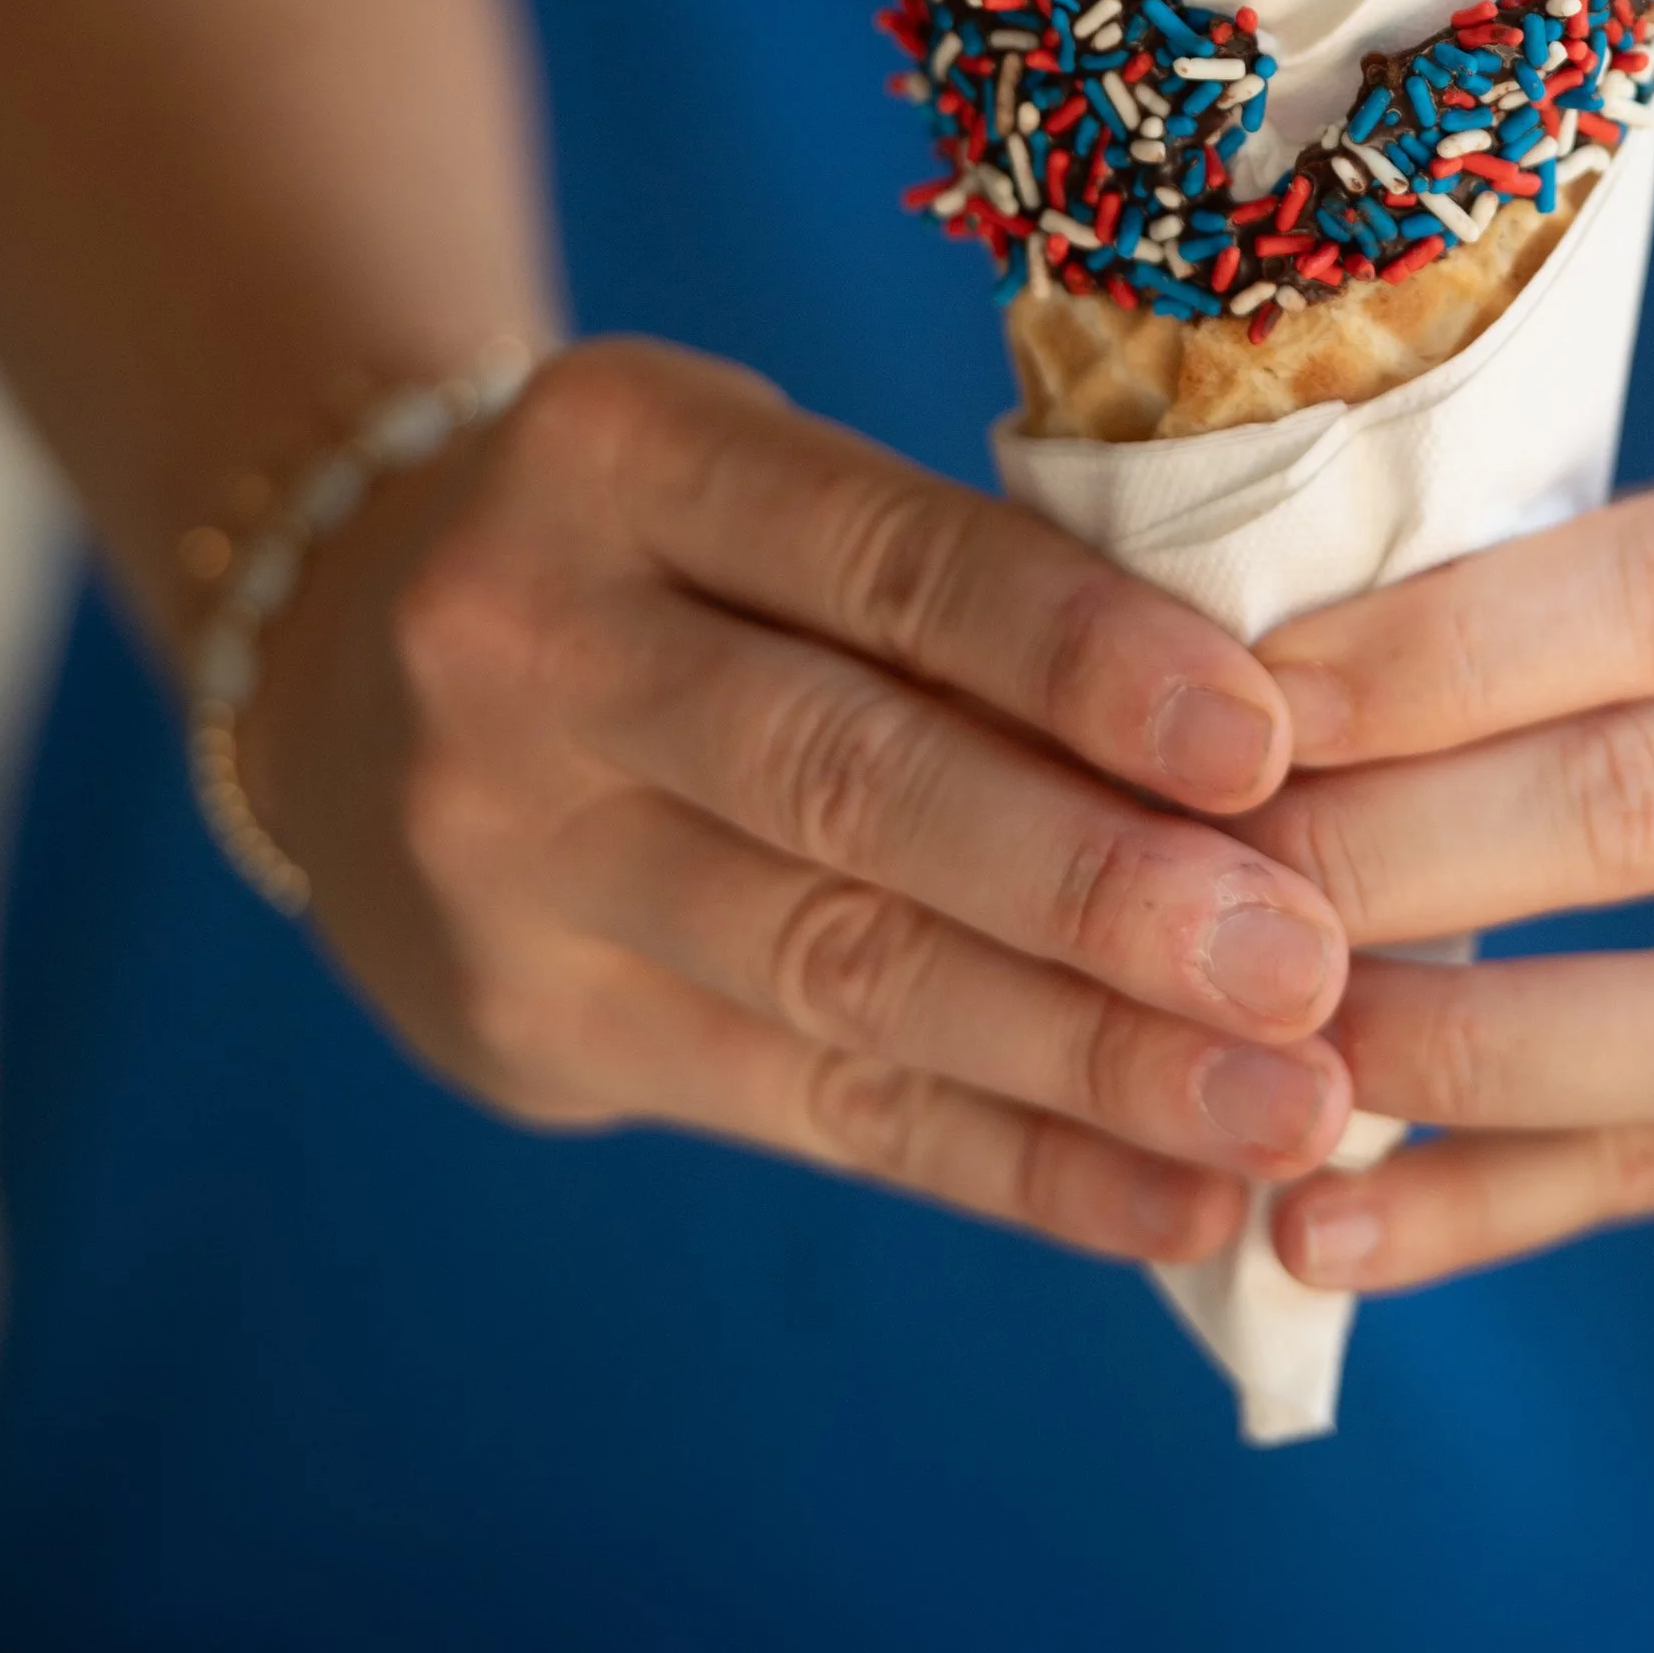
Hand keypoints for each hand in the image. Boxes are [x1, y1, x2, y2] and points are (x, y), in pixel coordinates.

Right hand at [237, 340, 1352, 1259]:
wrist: (348, 664)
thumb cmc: (672, 547)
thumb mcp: (763, 477)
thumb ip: (957, 585)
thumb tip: (1275, 752)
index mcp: (616, 451)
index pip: (880, 559)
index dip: (1076, 656)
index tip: (1267, 746)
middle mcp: (526, 644)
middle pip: (847, 783)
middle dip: (1096, 889)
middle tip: (1305, 966)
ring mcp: (504, 851)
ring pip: (837, 971)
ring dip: (1083, 1057)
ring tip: (1283, 1110)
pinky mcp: (523, 1024)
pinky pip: (807, 1107)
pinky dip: (1007, 1162)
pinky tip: (1169, 1201)